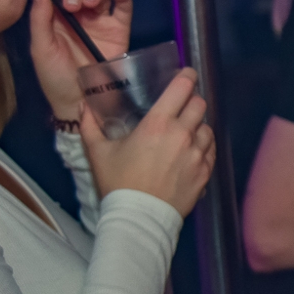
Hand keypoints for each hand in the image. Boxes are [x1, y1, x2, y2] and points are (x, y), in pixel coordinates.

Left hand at [29, 0, 133, 121]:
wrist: (81, 103)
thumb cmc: (55, 78)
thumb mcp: (41, 49)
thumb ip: (39, 19)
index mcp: (55, 19)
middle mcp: (77, 17)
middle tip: (72, 6)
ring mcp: (99, 22)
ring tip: (90, 4)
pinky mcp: (118, 30)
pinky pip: (123, 7)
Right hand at [81, 68, 215, 216]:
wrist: (139, 219)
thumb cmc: (118, 184)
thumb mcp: (98, 153)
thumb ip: (90, 126)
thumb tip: (83, 107)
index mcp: (157, 124)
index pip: (182, 88)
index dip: (187, 77)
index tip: (186, 74)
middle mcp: (182, 135)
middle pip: (199, 104)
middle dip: (192, 101)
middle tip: (182, 106)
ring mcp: (197, 155)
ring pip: (207, 128)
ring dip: (198, 126)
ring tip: (185, 133)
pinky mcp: (205, 173)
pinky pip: (211, 151)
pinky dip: (204, 148)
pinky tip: (192, 152)